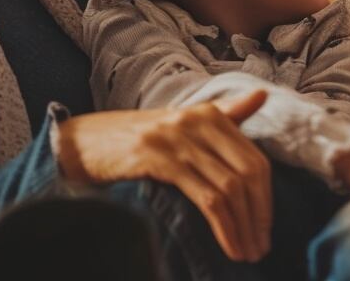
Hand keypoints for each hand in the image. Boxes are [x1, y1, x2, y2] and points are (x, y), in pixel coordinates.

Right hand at [55, 89, 272, 262]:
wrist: (82, 143)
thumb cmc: (136, 140)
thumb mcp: (182, 125)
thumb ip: (225, 114)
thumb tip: (262, 94)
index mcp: (210, 113)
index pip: (255, 159)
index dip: (266, 198)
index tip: (267, 229)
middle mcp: (199, 120)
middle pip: (248, 173)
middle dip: (260, 216)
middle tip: (261, 248)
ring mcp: (179, 139)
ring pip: (229, 188)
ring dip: (243, 227)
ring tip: (246, 253)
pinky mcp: (160, 159)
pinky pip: (206, 197)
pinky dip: (223, 226)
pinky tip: (227, 245)